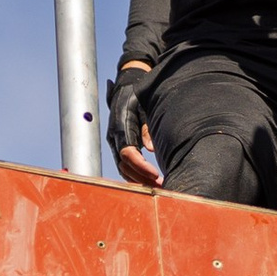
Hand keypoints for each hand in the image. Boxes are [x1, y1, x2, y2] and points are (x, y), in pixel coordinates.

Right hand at [108, 59, 162, 187]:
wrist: (125, 89)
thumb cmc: (137, 97)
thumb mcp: (146, 107)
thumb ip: (147, 128)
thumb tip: (151, 149)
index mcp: (121, 127)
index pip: (128, 153)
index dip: (141, 167)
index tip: (156, 175)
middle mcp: (114, 137)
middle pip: (125, 166)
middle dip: (142, 178)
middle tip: (162, 186)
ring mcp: (114, 143)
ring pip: (123, 168)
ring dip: (139, 179)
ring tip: (159, 186)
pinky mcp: (118, 146)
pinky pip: (124, 166)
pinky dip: (135, 175)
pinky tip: (150, 180)